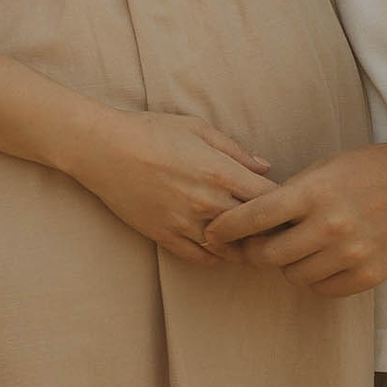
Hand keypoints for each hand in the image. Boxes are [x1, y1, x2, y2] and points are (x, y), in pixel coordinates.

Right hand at [75, 106, 273, 265]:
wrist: (102, 149)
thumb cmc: (150, 131)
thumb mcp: (197, 128)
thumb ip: (234, 150)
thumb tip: (264, 167)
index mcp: (220, 172)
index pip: (268, 198)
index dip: (282, 203)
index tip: (284, 203)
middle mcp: (207, 202)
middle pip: (254, 228)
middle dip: (267, 228)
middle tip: (275, 228)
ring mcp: (185, 222)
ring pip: (229, 249)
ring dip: (242, 247)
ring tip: (249, 241)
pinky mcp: (164, 236)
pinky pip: (200, 258)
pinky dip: (215, 257)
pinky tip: (219, 248)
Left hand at [202, 137, 386, 293]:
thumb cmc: (371, 169)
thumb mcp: (325, 169)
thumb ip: (291, 195)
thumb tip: (253, 219)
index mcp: (313, 193)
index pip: (253, 217)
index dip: (226, 228)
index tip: (213, 232)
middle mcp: (329, 226)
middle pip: (268, 256)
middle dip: (255, 252)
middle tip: (256, 246)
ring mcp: (350, 254)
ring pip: (294, 276)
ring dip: (288, 266)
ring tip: (297, 250)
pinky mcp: (369, 275)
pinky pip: (324, 290)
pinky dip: (316, 279)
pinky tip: (321, 263)